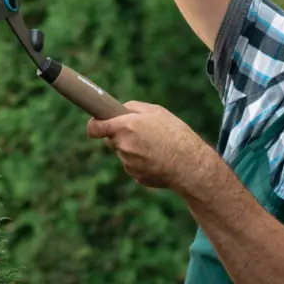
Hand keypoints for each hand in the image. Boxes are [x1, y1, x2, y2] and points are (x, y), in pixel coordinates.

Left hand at [86, 100, 208, 189]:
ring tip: (155, 146)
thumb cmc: (175, 134)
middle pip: (111, 140)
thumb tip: (120, 110)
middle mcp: (123, 146)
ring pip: (124, 153)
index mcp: (125, 127)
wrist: (190, 164)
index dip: (93, 125)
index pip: (95, 128)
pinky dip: (142, 162)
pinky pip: (133, 165)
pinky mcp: (135, 176)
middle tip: (139, 133)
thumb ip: (133, 108)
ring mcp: (128, 163)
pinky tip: (158, 158)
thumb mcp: (156, 111)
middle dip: (120, 136)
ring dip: (133, 149)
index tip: (96, 124)